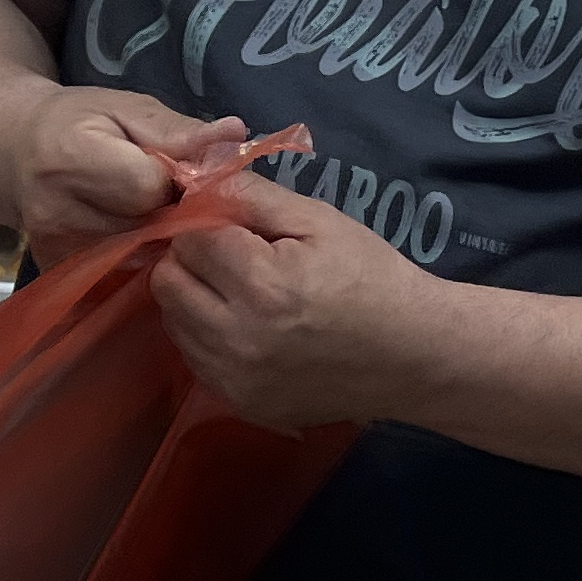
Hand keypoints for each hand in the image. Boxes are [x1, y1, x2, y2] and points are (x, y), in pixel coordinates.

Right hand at [7, 87, 244, 261]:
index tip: (179, 173)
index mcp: (72, 158)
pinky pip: (123, 277)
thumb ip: (178, 130)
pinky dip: (140, 260)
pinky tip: (136, 237)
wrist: (15, 152)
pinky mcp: (59, 276)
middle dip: (171, 214)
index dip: (176, 182)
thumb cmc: (76, 122)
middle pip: (148, 229)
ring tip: (151, 213)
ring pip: (142, 259)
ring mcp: (57, 251)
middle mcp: (58, 212)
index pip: (150, 187)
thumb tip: (235, 135)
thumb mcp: (126, 109)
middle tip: (169, 195)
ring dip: (160, 240)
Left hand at [150, 179, 441, 432]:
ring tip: (239, 291)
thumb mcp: (319, 221)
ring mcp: (237, 379)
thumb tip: (194, 176)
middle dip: (191, 260)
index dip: (203, 222)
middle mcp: (239, 339)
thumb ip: (252, 196)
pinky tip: (246, 326)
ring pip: (174, 323)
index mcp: (262, 285)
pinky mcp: (242, 403)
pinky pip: (196, 358)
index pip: (188, 239)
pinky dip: (208, 336)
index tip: (230, 224)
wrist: (413, 356)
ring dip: (193, 299)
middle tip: (230, 256)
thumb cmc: (371, 277)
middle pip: (168, 283)